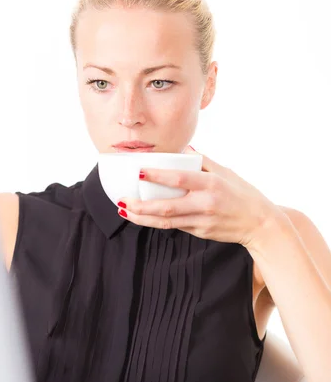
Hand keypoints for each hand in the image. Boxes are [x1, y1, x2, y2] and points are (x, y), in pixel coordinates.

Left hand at [117, 146, 279, 248]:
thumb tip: (184, 148)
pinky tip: (142, 217)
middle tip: (122, 200)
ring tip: (125, 210)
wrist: (260, 224)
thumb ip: (204, 160)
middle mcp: (205, 203)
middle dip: (141, 206)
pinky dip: (157, 222)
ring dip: (142, 218)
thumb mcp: (226, 172)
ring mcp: (202, 221)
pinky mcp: (200, 232)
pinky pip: (175, 226)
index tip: (139, 172)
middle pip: (166, 206)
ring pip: (166, 221)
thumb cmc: (243, 194)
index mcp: (211, 184)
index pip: (180, 179)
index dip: (158, 176)